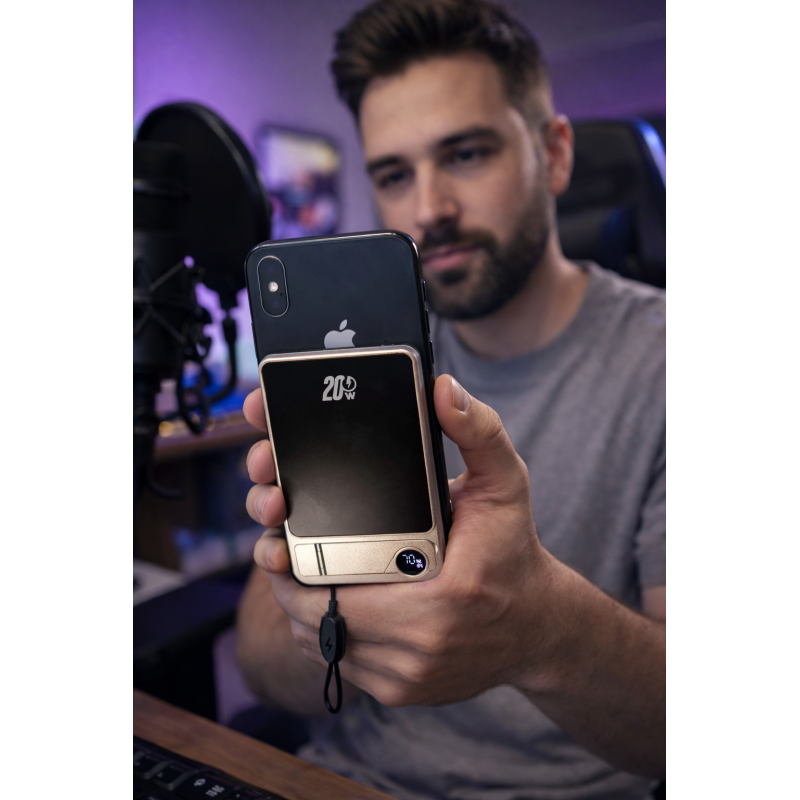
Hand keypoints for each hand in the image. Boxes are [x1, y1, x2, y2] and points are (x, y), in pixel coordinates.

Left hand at [242, 375, 553, 705]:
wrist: (538, 624)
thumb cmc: (512, 551)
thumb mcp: (505, 483)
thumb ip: (478, 432)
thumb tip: (443, 390)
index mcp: (441, 599)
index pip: (332, 596)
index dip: (292, 569)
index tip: (279, 538)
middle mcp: (420, 649)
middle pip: (313, 621)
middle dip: (288, 581)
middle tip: (283, 545)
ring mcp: (407, 677)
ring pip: (321, 644)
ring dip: (303, 606)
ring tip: (301, 568)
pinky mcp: (400, 691)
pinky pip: (340, 662)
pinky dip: (326, 631)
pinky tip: (330, 597)